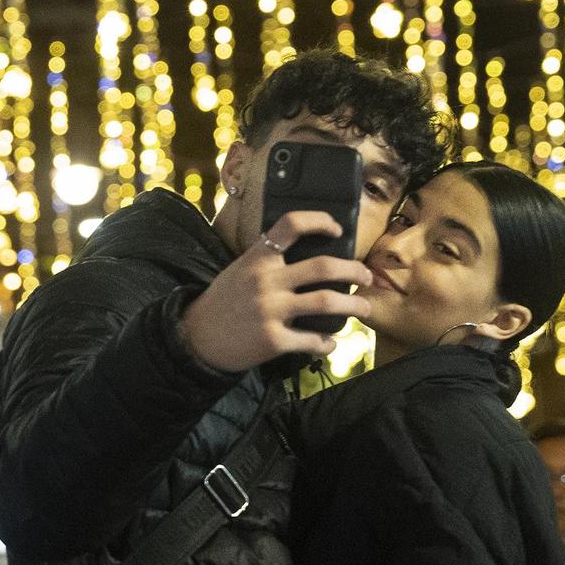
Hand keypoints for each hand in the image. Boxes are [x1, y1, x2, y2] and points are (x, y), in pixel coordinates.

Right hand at [180, 211, 371, 370]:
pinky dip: (328, 343)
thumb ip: (268, 260)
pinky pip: (312, 340)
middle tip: (367, 275)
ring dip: (353, 305)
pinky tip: (331, 343)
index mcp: (259, 257)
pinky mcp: (273, 340)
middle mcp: (266, 280)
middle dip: (354, 270)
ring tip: (364, 307)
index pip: (291, 224)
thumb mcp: (241, 269)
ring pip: (326, 302)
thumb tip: (305, 250)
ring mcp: (270, 310)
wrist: (198, 337)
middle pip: (323, 267)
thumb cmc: (225, 300)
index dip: (320, 221)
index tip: (337, 228)